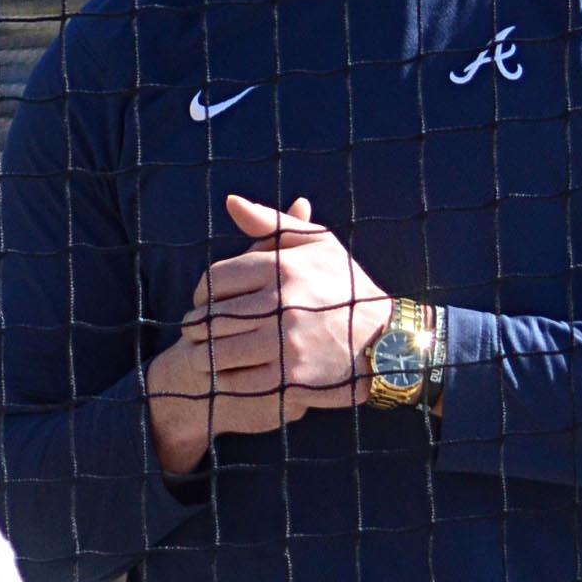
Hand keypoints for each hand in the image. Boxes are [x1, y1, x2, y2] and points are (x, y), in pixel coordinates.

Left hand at [146, 196, 393, 474]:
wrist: (387, 339)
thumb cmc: (347, 285)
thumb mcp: (317, 243)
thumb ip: (270, 222)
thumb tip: (230, 201)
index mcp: (283, 267)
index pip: (215, 280)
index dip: (200, 292)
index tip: (201, 302)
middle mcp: (282, 303)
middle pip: (213, 316)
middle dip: (197, 324)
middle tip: (194, 330)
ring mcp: (286, 342)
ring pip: (221, 350)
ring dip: (205, 352)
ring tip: (203, 351)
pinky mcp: (291, 376)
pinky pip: (239, 379)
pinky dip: (225, 378)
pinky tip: (226, 373)